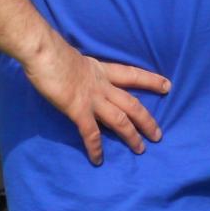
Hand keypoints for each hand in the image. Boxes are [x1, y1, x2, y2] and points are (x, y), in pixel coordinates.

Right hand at [23, 37, 169, 165]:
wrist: (42, 51)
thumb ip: (77, 68)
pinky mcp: (78, 110)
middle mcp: (100, 85)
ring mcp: (91, 98)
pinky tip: (97, 160)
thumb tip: (73, 73)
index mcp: (99, 70)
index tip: (167, 85)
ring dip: (131, 136)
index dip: (150, 80)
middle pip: (132, 104)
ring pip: (119, 120)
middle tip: (158, 135)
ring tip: (141, 150)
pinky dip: (95, 147)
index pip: (130, 75)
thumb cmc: (50, 49)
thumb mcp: (70, 56)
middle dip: (147, 120)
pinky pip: (90, 133)